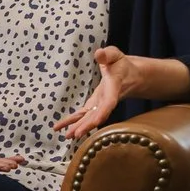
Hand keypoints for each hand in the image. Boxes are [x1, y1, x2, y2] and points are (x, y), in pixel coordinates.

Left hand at [54, 47, 189, 140]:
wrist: (129, 75)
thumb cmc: (121, 64)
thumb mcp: (116, 55)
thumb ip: (107, 54)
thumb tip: (98, 54)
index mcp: (114, 87)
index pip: (109, 102)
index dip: (103, 112)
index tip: (96, 122)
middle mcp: (107, 99)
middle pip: (98, 114)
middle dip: (88, 125)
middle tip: (75, 135)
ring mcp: (100, 104)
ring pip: (90, 117)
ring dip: (79, 126)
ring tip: (67, 136)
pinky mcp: (94, 105)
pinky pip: (83, 115)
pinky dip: (72, 121)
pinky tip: (60, 128)